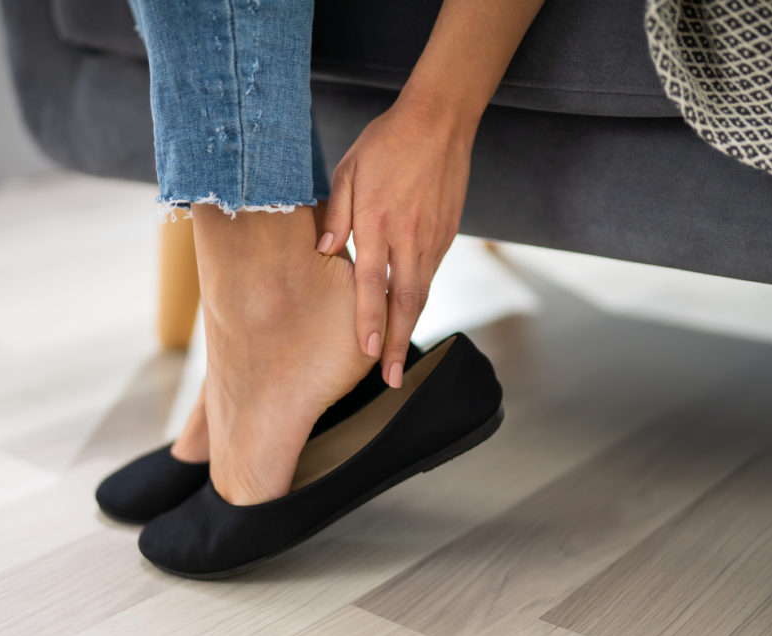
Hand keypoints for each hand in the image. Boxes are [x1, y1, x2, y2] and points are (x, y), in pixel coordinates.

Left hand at [316, 94, 476, 386]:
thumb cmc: (385, 143)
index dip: (371, 321)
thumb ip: (335, 215)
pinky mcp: (447, 233)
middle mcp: (409, 237)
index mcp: (379, 222)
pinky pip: (431, 274)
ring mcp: (433, 237)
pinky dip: (419, 300)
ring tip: (397, 358)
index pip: (374, 284)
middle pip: (406, 302)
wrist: (439, 120)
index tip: (367, 352)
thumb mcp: (348, 170)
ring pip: (422, 293)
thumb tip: (324, 253)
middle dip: (397, 343)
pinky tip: (408, 316)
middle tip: (391, 378)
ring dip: (409, 328)